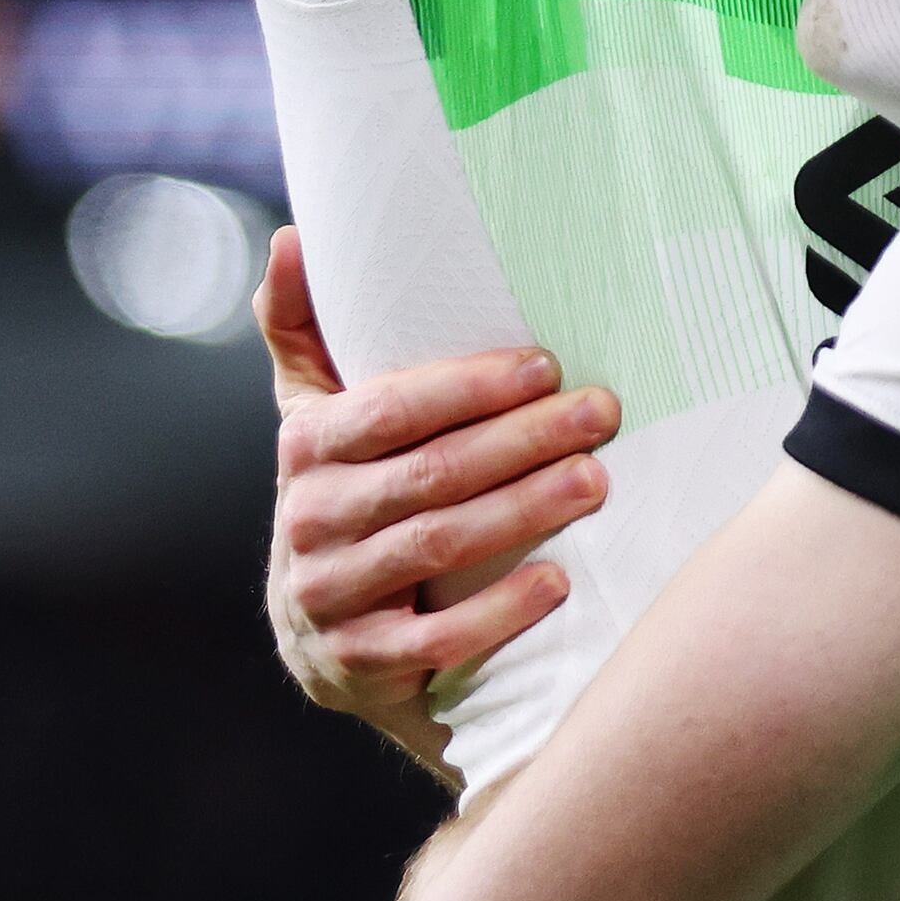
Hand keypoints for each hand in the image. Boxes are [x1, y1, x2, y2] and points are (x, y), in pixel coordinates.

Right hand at [261, 226, 619, 782]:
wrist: (330, 643)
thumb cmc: (350, 498)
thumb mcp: (318, 417)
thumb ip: (304, 329)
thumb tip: (295, 235)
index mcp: (302, 450)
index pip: (388, 410)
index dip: (467, 387)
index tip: (546, 365)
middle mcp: (307, 523)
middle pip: (427, 475)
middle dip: (522, 441)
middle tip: (604, 413)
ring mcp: (329, 599)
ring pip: (437, 547)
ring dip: (524, 511)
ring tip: (597, 481)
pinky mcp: (361, 666)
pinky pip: (437, 640)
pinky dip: (500, 612)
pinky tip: (560, 581)